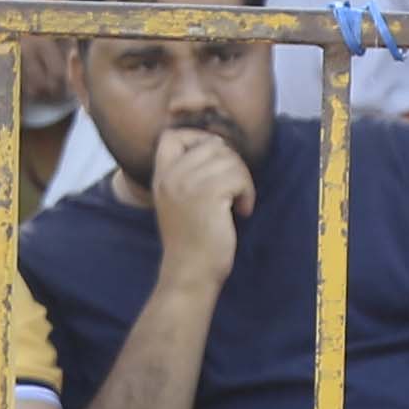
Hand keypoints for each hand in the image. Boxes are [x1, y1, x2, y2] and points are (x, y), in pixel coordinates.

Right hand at [143, 116, 255, 276]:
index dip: (198, 139)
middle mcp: (171, 176)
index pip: (172, 135)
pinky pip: (239, 176)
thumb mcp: (179, 202)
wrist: (190, 273)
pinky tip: (242, 211)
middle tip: (235, 189)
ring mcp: (188, 184)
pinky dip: (248, 193)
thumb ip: (188, 175)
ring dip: (242, 179)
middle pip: (211, 144)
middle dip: (231, 163)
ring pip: (229, 158)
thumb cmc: (191, 242)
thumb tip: (220, 147)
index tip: (214, 164)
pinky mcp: (209, 195)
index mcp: (161, 176)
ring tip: (238, 203)